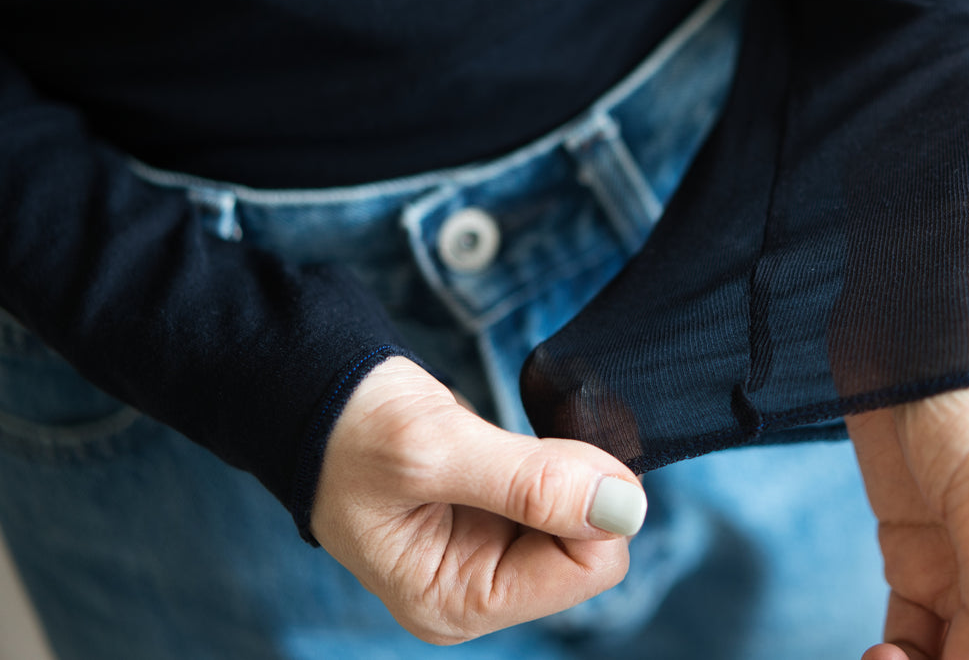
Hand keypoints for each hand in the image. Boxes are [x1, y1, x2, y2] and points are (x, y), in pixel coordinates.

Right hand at [310, 357, 647, 643]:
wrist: (315, 393)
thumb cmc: (351, 430)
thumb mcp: (434, 448)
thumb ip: (532, 481)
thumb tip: (626, 506)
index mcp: (454, 602)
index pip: (587, 568)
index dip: (593, 502)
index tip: (561, 445)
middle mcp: (477, 593)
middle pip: (592, 549)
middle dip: (578, 487)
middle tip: (529, 437)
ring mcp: (488, 559)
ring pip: (583, 520)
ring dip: (565, 469)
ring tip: (504, 441)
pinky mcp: (497, 522)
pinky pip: (562, 497)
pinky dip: (555, 461)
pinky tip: (512, 443)